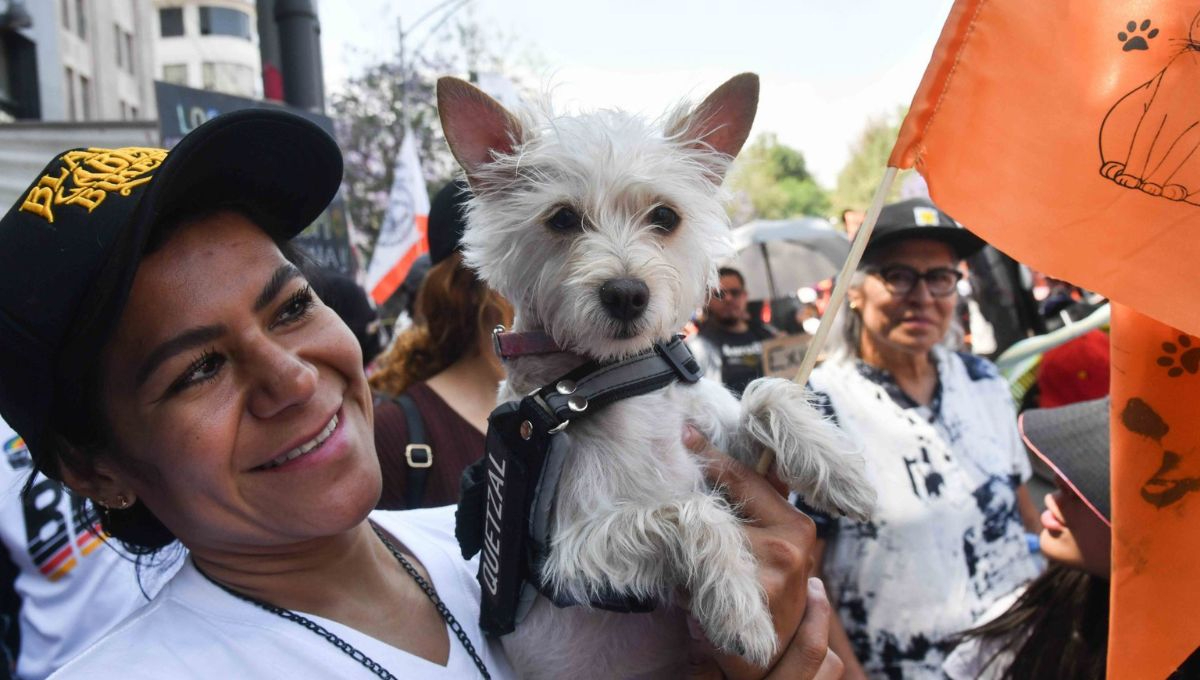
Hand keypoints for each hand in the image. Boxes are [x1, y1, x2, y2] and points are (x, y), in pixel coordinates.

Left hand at [681, 427, 839, 679]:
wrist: (768, 661)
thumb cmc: (765, 595)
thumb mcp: (773, 547)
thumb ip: (760, 507)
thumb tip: (733, 458)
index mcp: (796, 527)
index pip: (748, 478)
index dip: (714, 455)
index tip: (686, 433)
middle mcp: (789, 545)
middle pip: (725, 503)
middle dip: (698, 499)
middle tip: (671, 468)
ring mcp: (770, 573)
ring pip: (706, 538)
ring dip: (688, 549)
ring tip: (685, 559)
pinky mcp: (747, 598)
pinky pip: (696, 573)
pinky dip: (684, 579)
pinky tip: (685, 587)